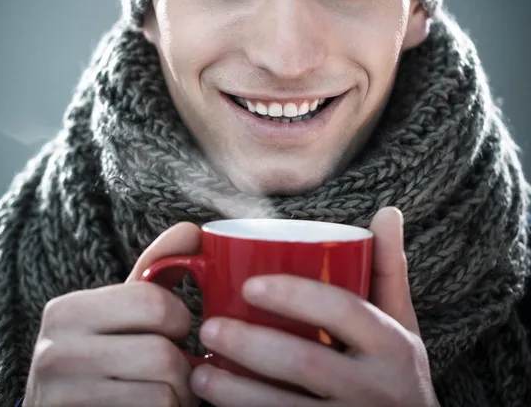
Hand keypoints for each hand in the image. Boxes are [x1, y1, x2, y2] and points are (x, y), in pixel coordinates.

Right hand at [23, 222, 200, 406]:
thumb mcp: (120, 307)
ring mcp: (62, 398)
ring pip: (163, 393)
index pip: (153, 303)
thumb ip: (155, 266)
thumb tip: (192, 230)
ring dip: (178, 396)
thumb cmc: (101, 353)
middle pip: (162, 354)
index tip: (173, 329)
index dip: (179, 319)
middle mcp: (55, 353)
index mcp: (67, 311)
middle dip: (183, 364)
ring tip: (166, 391)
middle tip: (178, 367)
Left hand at [189, 208, 439, 406]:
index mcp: (393, 346)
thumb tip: (388, 210)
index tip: (248, 284)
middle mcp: (379, 390)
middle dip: (250, 346)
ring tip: (199, 374)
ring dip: (236, 393)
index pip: (344, 310)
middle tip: (208, 328)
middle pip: (306, 364)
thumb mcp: (400, 323)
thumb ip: (389, 269)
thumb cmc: (394, 370)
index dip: (295, 294)